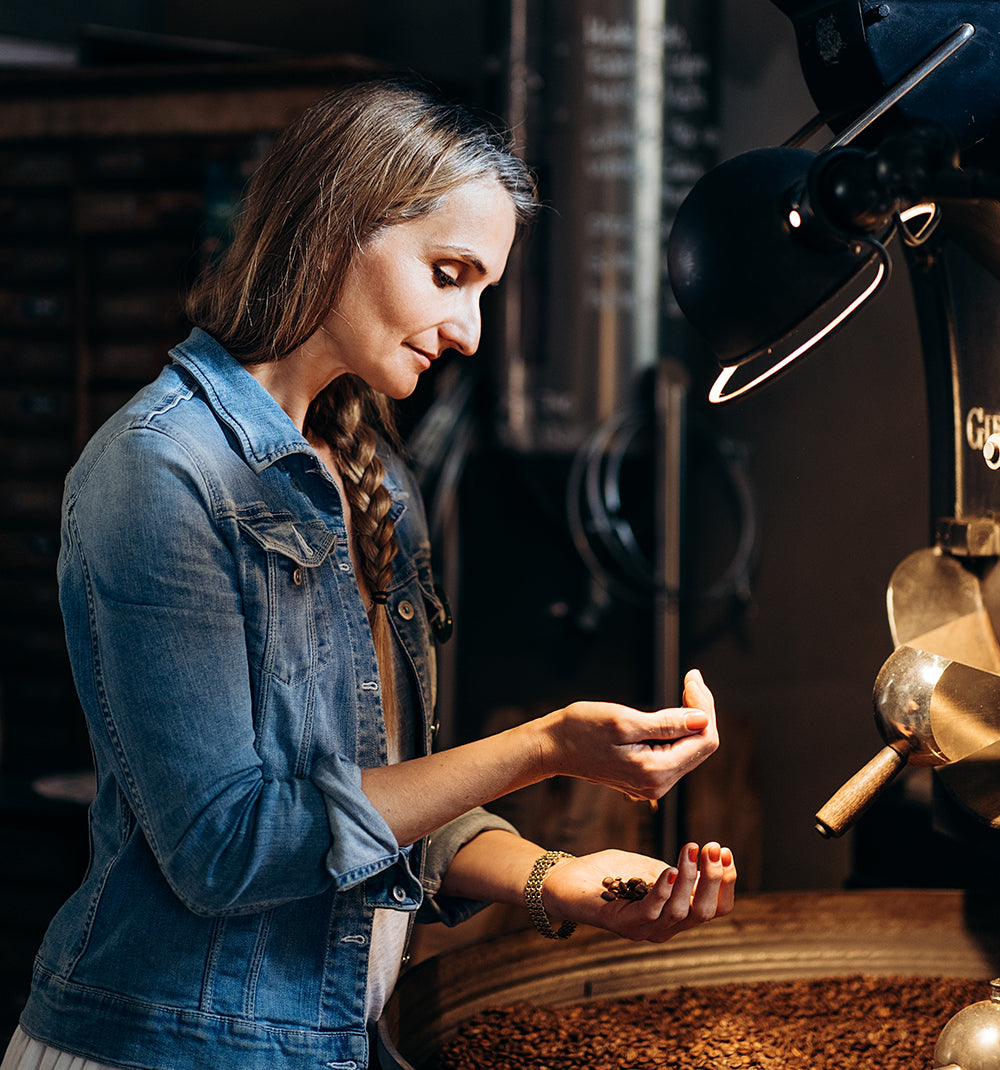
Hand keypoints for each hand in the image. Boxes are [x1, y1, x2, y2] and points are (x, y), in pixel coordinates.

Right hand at [538, 669, 719, 800]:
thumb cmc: (580, 730)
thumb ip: (666, 724)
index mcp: (655, 772)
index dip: (706, 707)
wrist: (552, 747)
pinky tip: (673, 710)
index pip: (704, 740)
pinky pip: (675, 752)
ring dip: (691, 718)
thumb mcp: (624, 721)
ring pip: (690, 748)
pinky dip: (679, 728)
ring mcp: (652, 783)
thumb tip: (703, 719)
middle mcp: (658, 784)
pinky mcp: (646, 776)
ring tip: (686, 687)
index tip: (692, 679)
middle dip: (702, 709)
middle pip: (701, 745)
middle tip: (692, 678)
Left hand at [541, 842, 735, 943]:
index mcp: (675, 916)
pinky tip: (670, 868)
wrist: (566, 879)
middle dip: (715, 879)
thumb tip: (712, 861)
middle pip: (704, 912)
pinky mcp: (621, 924)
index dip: (726, 882)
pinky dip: (664, 890)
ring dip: (690, 878)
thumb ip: (678, 872)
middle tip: (713, 847)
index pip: (715, 909)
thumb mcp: (652, 869)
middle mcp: (663, 929)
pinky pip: (650, 911)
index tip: (725, 850)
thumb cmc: (610, 873)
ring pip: (681, 911)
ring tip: (692, 849)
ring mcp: (642, 930)